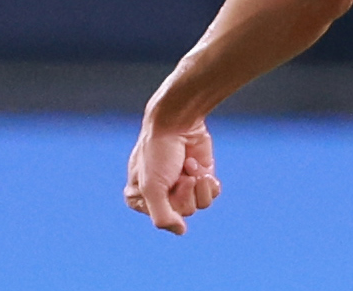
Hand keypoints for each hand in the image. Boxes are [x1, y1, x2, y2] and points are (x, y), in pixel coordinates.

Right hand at [124, 115, 219, 234]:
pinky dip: (209, 182)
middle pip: (185, 212)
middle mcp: (162, 195)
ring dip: (199, 185)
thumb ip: (162, 217)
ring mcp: (182, 185)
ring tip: (189, 167)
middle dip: (186, 192)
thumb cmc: (158, 153)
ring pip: (200, 205)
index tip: (163, 184)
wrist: (178, 121)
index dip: (170, 203)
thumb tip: (180, 231)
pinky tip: (199, 166)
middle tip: (179, 174)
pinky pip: (212, 194)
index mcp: (140, 199)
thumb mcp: (152, 188)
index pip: (164, 219)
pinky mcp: (200, 175)